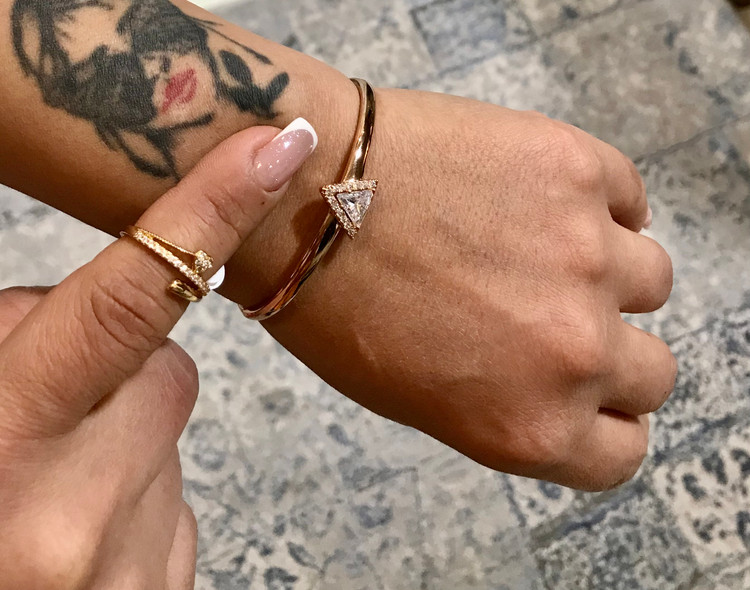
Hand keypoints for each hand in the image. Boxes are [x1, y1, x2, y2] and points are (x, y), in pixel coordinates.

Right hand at [0, 123, 314, 587]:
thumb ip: (11, 349)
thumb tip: (64, 312)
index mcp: (5, 450)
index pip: (127, 301)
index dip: (209, 211)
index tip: (279, 149)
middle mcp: (80, 513)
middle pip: (166, 369)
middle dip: (118, 365)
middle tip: (38, 405)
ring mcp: (133, 561)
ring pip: (168, 436)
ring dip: (118, 436)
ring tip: (42, 488)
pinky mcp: (167, 587)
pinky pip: (173, 501)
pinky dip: (131, 495)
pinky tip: (71, 529)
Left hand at [257, 88, 675, 490]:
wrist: (304, 195)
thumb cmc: (337, 306)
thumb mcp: (418, 400)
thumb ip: (509, 407)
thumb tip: (564, 385)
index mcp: (527, 426)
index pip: (620, 452)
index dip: (603, 422)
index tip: (586, 396)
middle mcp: (572, 352)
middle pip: (652, 373)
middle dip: (611, 353)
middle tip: (555, 316)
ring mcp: (585, 255)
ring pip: (653, 280)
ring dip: (608, 272)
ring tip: (540, 248)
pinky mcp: (578, 169)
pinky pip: (629, 201)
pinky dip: (601, 206)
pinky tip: (539, 201)